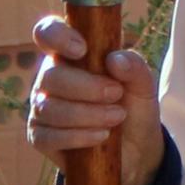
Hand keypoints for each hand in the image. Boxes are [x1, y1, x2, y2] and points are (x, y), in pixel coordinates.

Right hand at [26, 15, 165, 184]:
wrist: (136, 151)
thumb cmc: (133, 107)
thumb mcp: (144, 86)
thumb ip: (135, 67)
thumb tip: (114, 59)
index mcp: (71, 55)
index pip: (48, 33)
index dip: (57, 36)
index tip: (82, 49)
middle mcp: (51, 78)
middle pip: (51, 75)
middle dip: (87, 87)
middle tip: (117, 94)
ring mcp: (42, 107)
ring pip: (49, 107)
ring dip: (87, 114)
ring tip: (116, 118)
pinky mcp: (39, 136)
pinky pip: (47, 136)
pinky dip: (77, 137)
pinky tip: (101, 136)